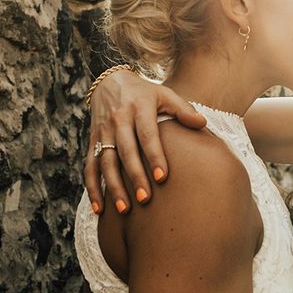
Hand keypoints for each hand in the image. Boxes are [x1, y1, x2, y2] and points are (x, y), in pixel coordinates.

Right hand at [84, 70, 206, 214]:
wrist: (109, 83)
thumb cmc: (145, 94)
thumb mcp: (164, 94)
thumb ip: (183, 109)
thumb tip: (202, 123)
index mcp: (138, 108)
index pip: (147, 134)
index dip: (154, 156)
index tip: (162, 177)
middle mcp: (118, 121)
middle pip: (125, 151)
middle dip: (134, 176)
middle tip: (145, 199)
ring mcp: (103, 133)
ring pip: (105, 162)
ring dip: (113, 187)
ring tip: (125, 210)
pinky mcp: (93, 142)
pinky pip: (90, 167)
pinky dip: (93, 188)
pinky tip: (101, 209)